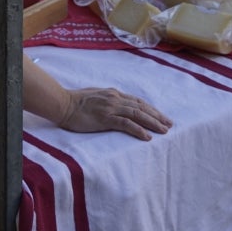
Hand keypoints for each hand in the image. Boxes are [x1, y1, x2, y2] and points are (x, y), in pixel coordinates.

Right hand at [57, 87, 172, 140]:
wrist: (62, 104)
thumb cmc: (75, 102)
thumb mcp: (96, 97)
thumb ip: (108, 100)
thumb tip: (117, 106)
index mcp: (113, 94)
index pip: (137, 102)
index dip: (151, 109)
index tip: (162, 117)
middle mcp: (115, 99)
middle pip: (141, 107)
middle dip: (157, 116)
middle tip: (169, 125)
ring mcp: (110, 108)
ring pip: (137, 114)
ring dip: (152, 123)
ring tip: (164, 131)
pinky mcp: (105, 118)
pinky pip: (126, 124)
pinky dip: (138, 130)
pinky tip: (147, 136)